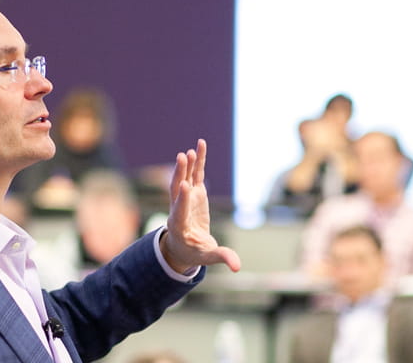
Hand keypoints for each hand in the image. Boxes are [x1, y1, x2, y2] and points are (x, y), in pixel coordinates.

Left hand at [160, 139, 240, 273]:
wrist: (182, 246)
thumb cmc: (194, 253)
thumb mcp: (207, 258)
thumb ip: (222, 258)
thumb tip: (237, 267)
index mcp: (179, 227)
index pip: (179, 211)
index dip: (182, 199)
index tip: (184, 186)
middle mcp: (178, 209)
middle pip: (176, 190)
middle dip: (179, 174)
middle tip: (181, 158)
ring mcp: (185, 198)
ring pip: (184, 178)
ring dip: (186, 164)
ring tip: (191, 150)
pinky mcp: (193, 192)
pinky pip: (195, 174)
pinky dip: (197, 160)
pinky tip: (200, 145)